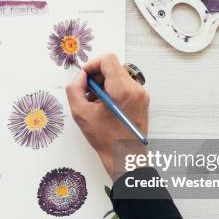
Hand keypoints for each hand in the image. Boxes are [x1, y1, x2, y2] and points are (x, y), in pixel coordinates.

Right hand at [66, 53, 149, 176]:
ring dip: (104, 85)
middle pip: (113, 67)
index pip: (108, 59)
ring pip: (119, 77)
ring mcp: (141, 95)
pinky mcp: (142, 101)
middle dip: (97, 77)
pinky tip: (105, 108)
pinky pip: (125, 87)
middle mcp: (136, 89)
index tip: (85, 78)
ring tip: (95, 103)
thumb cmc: (106, 140)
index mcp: (122, 89)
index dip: (92, 65)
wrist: (126, 158)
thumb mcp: (81, 113)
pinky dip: (113, 92)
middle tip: (88, 93)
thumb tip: (80, 77)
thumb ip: (75, 89)